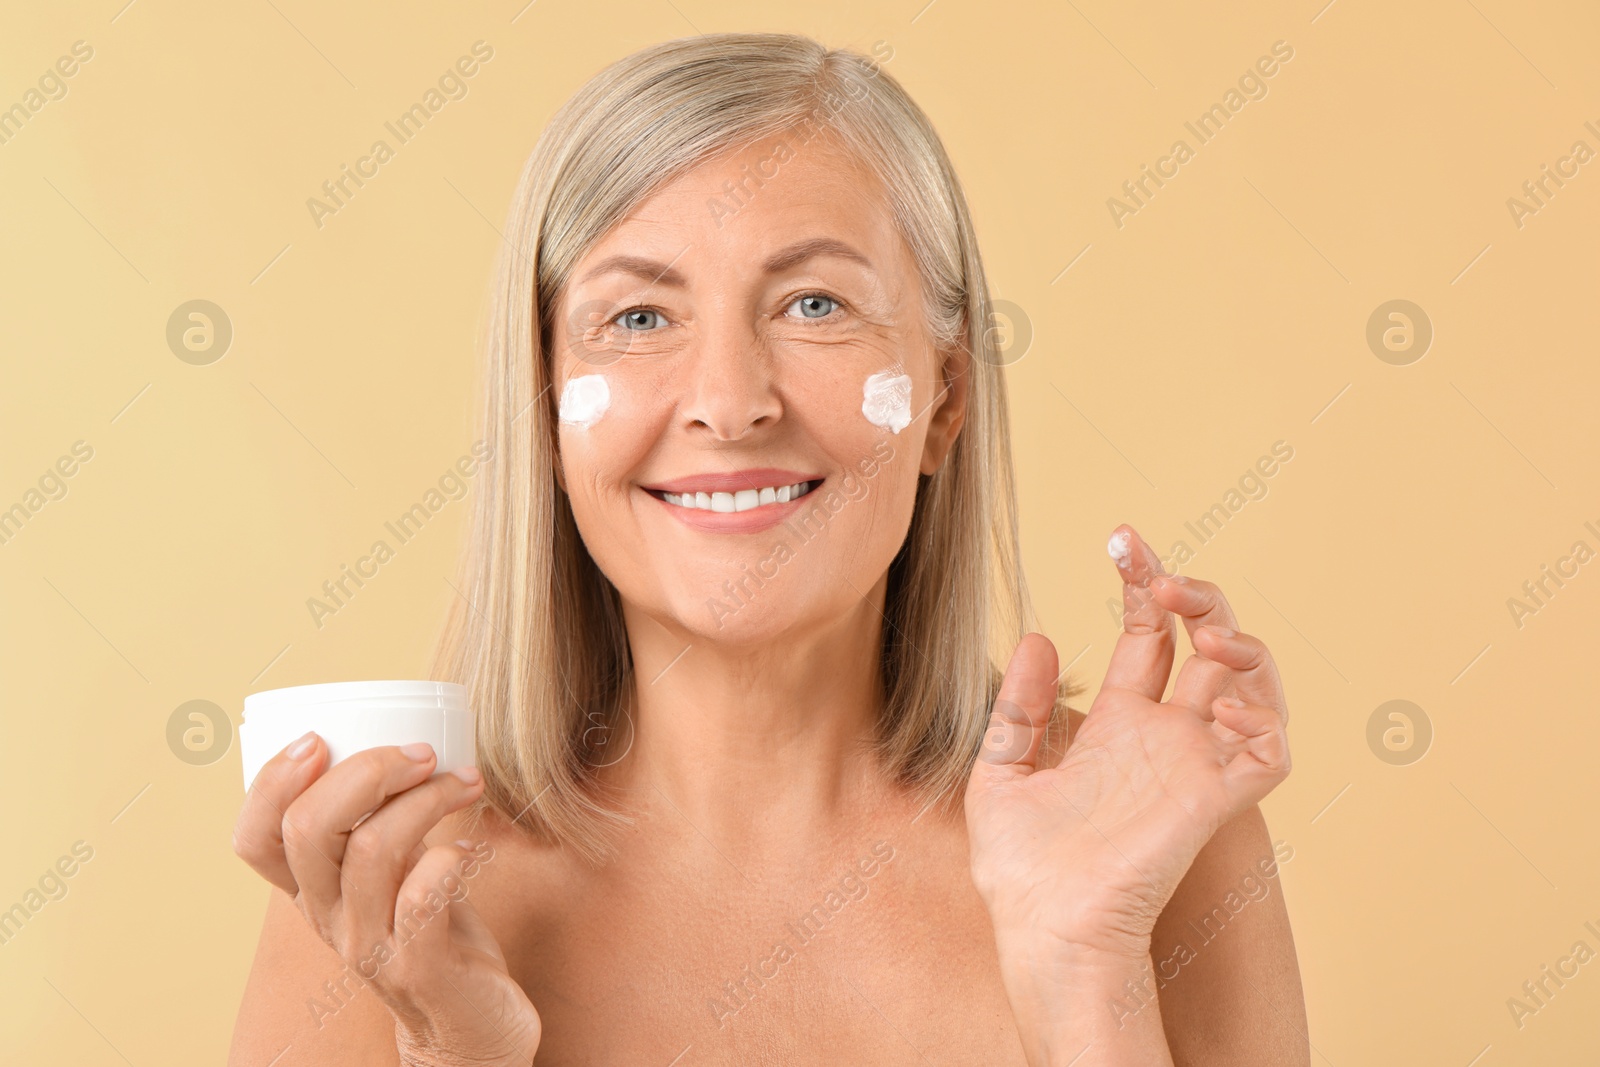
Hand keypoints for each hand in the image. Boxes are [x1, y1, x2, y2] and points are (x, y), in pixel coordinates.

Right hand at [232, 735, 539, 1066]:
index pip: (254, 839)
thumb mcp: (393, 875)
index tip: (316, 739)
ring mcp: (370, 947)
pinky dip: (449, 854)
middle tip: (422, 754)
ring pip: (373, 850)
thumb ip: (380, 825)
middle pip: (307, 830)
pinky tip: (469, 844)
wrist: (470, 1026)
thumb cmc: (434, 932)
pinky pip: (423, 896)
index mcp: (312, 892)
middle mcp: (328, 920)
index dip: (269, 783)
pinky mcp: (420, 967)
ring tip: (465, 782)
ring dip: (426, 799)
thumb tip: (396, 743)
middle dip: (366, 770)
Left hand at [964, 524, 1291, 962]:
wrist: (1042, 929)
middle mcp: (1163, 738)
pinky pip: (1269, 750)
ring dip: (1239, 642)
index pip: (1147, 638)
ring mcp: (1193, 766)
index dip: (1143, 587)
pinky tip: (1220, 695)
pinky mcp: (1213, 800)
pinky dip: (1262, 715)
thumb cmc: (1021, 869)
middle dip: (1196, 596)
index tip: (1120, 540)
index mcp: (1116, 726)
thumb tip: (1037, 635)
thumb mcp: (1000, 770)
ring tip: (1202, 625)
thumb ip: (1018, 706)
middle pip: (1206, 644)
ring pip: (1253, 685)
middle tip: (1161, 574)